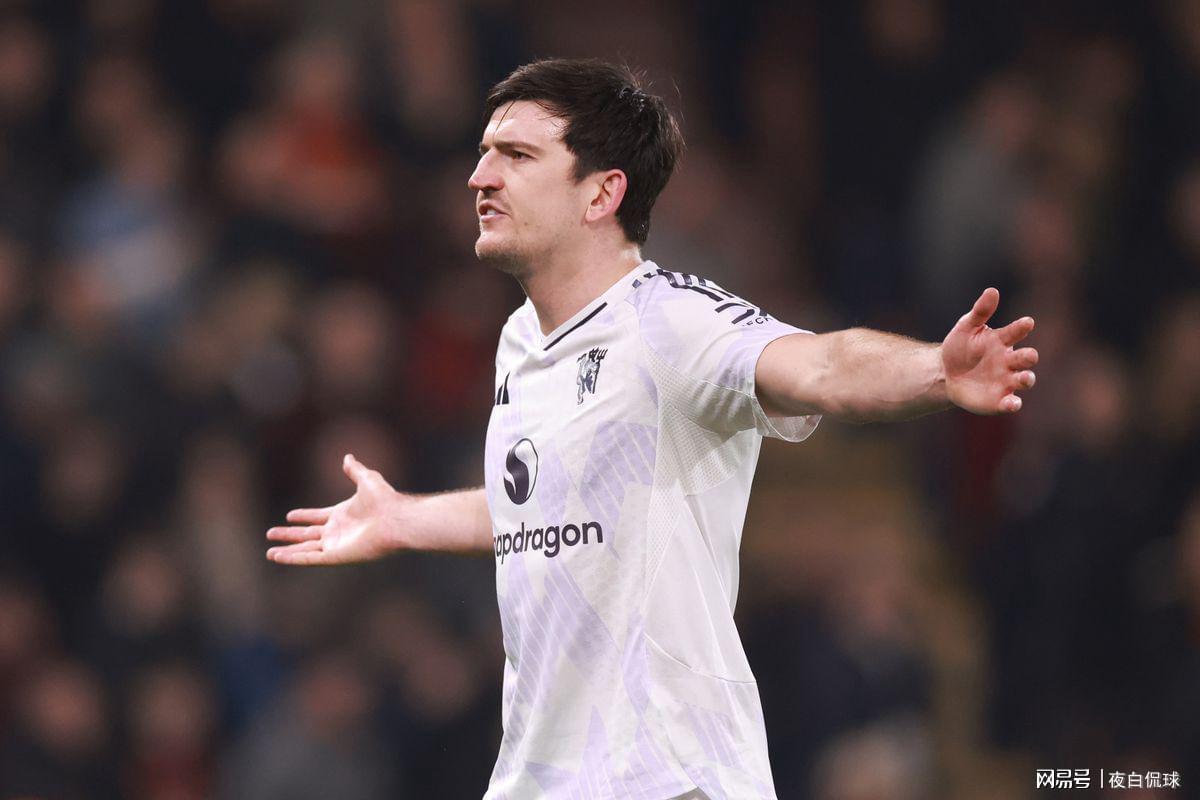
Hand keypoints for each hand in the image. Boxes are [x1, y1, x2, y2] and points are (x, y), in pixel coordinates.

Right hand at [266, 454, 405, 564]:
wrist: (395, 519)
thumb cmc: (385, 499)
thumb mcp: (366, 479)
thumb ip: (355, 470)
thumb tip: (348, 456)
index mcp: (343, 515)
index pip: (318, 517)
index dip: (304, 516)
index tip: (289, 515)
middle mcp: (338, 531)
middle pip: (307, 535)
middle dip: (289, 535)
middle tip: (270, 534)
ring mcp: (337, 545)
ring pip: (306, 549)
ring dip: (287, 551)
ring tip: (269, 552)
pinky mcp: (337, 556)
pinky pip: (310, 558)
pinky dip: (294, 558)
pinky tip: (278, 557)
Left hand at [940, 288, 1037, 413]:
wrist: (945, 374)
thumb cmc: (960, 347)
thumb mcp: (966, 328)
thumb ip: (980, 311)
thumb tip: (992, 290)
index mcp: (1002, 341)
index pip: (1016, 332)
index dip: (1022, 327)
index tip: (1027, 322)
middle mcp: (1009, 361)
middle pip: (1026, 358)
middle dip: (1029, 357)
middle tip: (1029, 356)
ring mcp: (1006, 381)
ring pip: (1024, 380)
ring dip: (1026, 379)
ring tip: (1025, 378)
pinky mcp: (998, 400)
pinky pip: (1010, 403)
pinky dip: (1013, 404)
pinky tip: (1013, 404)